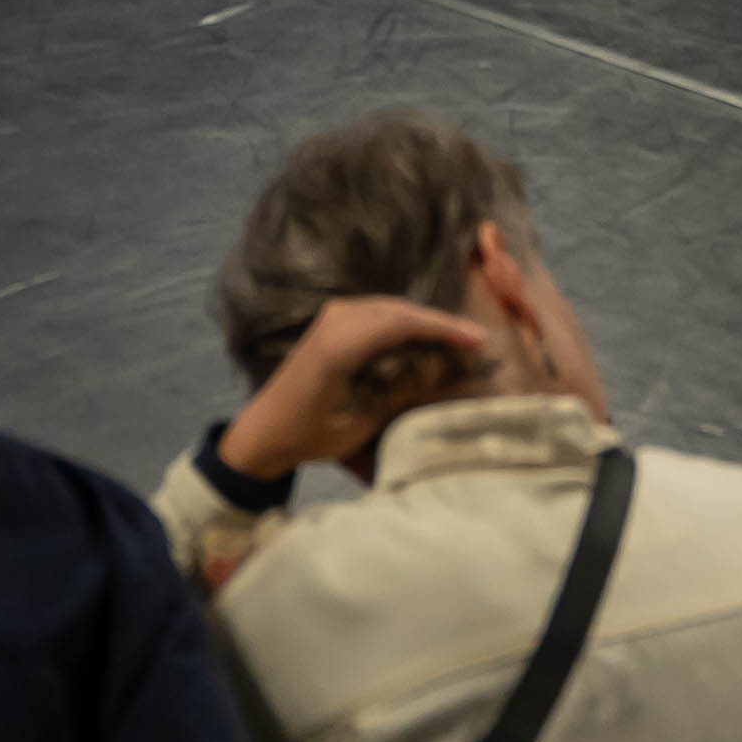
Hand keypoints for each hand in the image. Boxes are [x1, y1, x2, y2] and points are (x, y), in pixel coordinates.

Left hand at [223, 294, 491, 480]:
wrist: (263, 430)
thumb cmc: (308, 434)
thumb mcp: (357, 423)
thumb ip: (396, 392)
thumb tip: (439, 371)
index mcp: (339, 345)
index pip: (402, 323)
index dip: (444, 328)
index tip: (478, 339)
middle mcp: (335, 320)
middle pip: (400, 310)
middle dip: (440, 323)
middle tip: (476, 340)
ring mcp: (332, 316)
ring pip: (391, 308)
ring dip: (424, 321)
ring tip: (458, 339)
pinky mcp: (332, 321)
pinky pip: (377, 313)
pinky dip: (404, 322)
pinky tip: (424, 337)